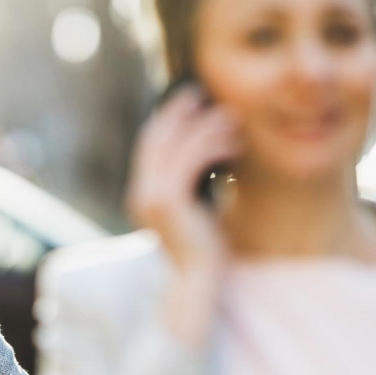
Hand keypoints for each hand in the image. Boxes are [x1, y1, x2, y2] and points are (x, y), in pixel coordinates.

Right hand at [125, 85, 241, 272]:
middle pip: (156, 137)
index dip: (167, 120)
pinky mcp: (169, 199)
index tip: (188, 103)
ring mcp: (151, 196)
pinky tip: (235, 144)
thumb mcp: (195, 212)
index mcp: (142, 195)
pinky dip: (213, 145)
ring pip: (176, 145)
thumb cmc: (203, 251)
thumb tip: (207, 156)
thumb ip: (192, 186)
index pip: (149, 146)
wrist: (198, 281)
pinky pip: (191, 159)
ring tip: (231, 118)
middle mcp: (140, 193)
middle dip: (179, 112)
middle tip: (202, 93)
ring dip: (205, 126)